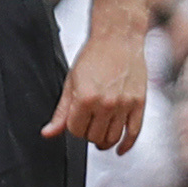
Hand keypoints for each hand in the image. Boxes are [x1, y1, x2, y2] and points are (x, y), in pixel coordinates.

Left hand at [44, 26, 147, 150]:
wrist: (119, 38)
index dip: (74, 128)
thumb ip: (61, 112)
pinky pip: (133, 133)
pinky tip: (120, 149)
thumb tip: (48, 133)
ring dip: (104, 141)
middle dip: (89, 134)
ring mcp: (124, 104)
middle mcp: (106, 104)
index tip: (77, 120)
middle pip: (94, 137)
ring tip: (101, 136)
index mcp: (85, 98)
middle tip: (89, 124)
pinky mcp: (139, 103)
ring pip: (112, 138)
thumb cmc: (94, 56)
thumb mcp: (71, 82)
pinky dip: (126, 145)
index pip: (76, 131)